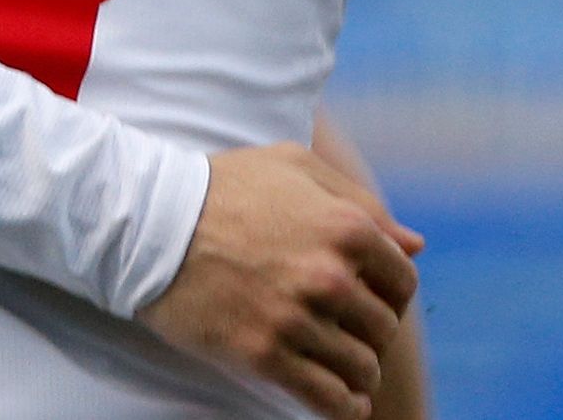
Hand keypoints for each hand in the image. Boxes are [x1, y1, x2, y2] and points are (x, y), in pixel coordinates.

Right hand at [142, 142, 424, 419]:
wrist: (148, 221)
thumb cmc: (221, 186)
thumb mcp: (291, 166)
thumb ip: (358, 200)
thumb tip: (414, 245)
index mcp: (345, 227)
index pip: (402, 281)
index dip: (389, 293)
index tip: (368, 301)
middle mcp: (330, 275)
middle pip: (382, 327)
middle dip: (369, 333)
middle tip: (345, 332)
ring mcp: (297, 318)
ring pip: (361, 367)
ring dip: (357, 372)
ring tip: (341, 368)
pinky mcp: (264, 354)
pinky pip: (328, 398)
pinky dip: (343, 406)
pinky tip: (341, 401)